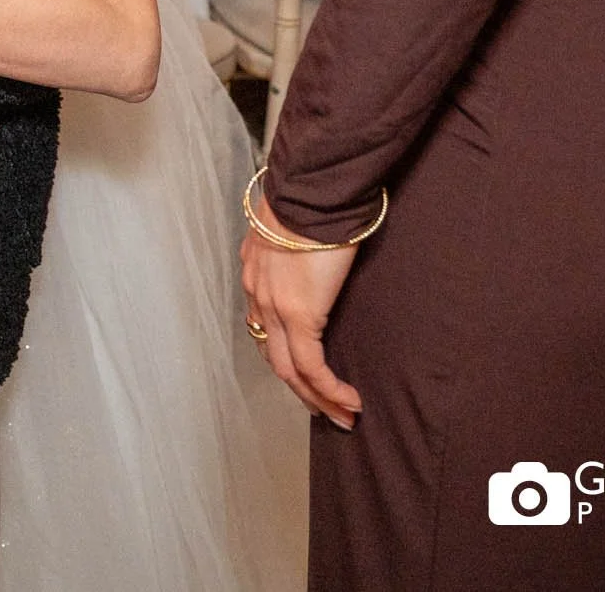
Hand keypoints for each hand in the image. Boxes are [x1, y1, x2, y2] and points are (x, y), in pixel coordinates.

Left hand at [239, 194, 363, 429]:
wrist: (311, 188)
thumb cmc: (313, 199)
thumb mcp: (297, 226)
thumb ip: (299, 246)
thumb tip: (320, 250)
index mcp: (255, 272)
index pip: (263, 327)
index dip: (284, 355)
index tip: (306, 374)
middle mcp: (257, 294)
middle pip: (273, 357)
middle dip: (300, 389)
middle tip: (325, 409)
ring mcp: (274, 307)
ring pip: (290, 370)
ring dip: (316, 398)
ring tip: (342, 416)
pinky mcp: (299, 315)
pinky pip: (311, 367)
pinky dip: (329, 389)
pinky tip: (349, 400)